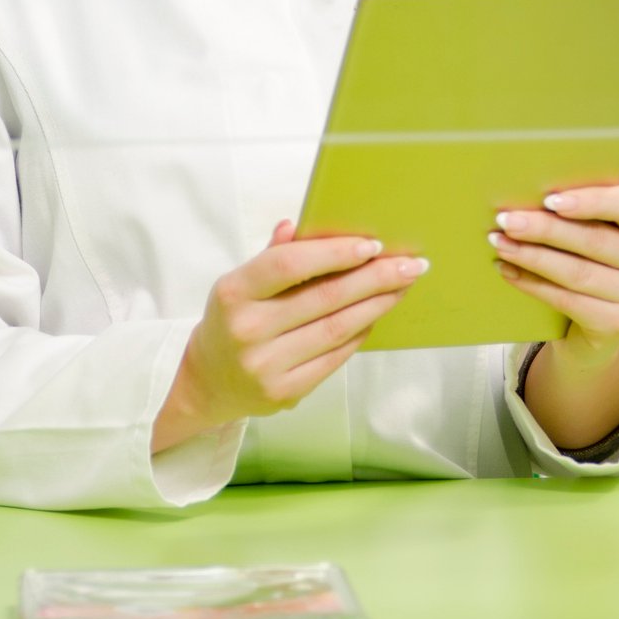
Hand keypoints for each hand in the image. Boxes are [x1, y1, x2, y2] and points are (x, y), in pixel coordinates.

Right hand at [153, 220, 427, 452]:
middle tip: (410, 265)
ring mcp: (265, 365)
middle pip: (324, 298)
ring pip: (336, 329)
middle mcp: (246, 330)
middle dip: (374, 278)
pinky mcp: (284, 393)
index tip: (372, 244)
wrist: (208, 380)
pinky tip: (375, 316)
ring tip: (402, 287)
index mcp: (232, 292)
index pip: (288, 264)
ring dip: (376, 305)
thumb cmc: (233, 319)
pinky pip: (334, 358)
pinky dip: (359, 334)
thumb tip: (299, 225)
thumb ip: (271, 255)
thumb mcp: (240, 283)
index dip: (334, 252)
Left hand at [489, 181, 618, 369]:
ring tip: (499, 243)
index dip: (591, 201)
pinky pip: (567, 301)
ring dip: (531, 256)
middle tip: (505, 219)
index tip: (550, 200)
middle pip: (594, 241)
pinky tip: (507, 271)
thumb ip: (596, 191)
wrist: (598, 322)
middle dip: (544, 229)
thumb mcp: (601, 224)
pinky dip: (532, 284)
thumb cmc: (594, 257)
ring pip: (576, 272)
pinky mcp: (616, 325)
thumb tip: (588, 147)